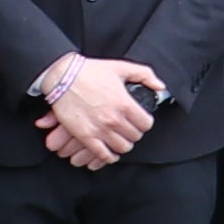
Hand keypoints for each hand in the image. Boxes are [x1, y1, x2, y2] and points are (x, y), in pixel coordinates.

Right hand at [37, 55, 163, 169]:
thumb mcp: (121, 67)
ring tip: (120, 138)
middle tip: (129, 128)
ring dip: (123, 144)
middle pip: (135, 137)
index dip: (145, 122)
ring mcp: (100, 130)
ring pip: (122, 148)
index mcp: (125, 104)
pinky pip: (103, 155)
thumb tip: (160, 86)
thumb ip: (145, 75)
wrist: (63, 76)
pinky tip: (110, 151)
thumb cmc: (90, 71)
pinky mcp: (86, 136)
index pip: (146, 124)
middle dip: (134, 132)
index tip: (140, 120)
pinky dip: (109, 156)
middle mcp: (114, 119)